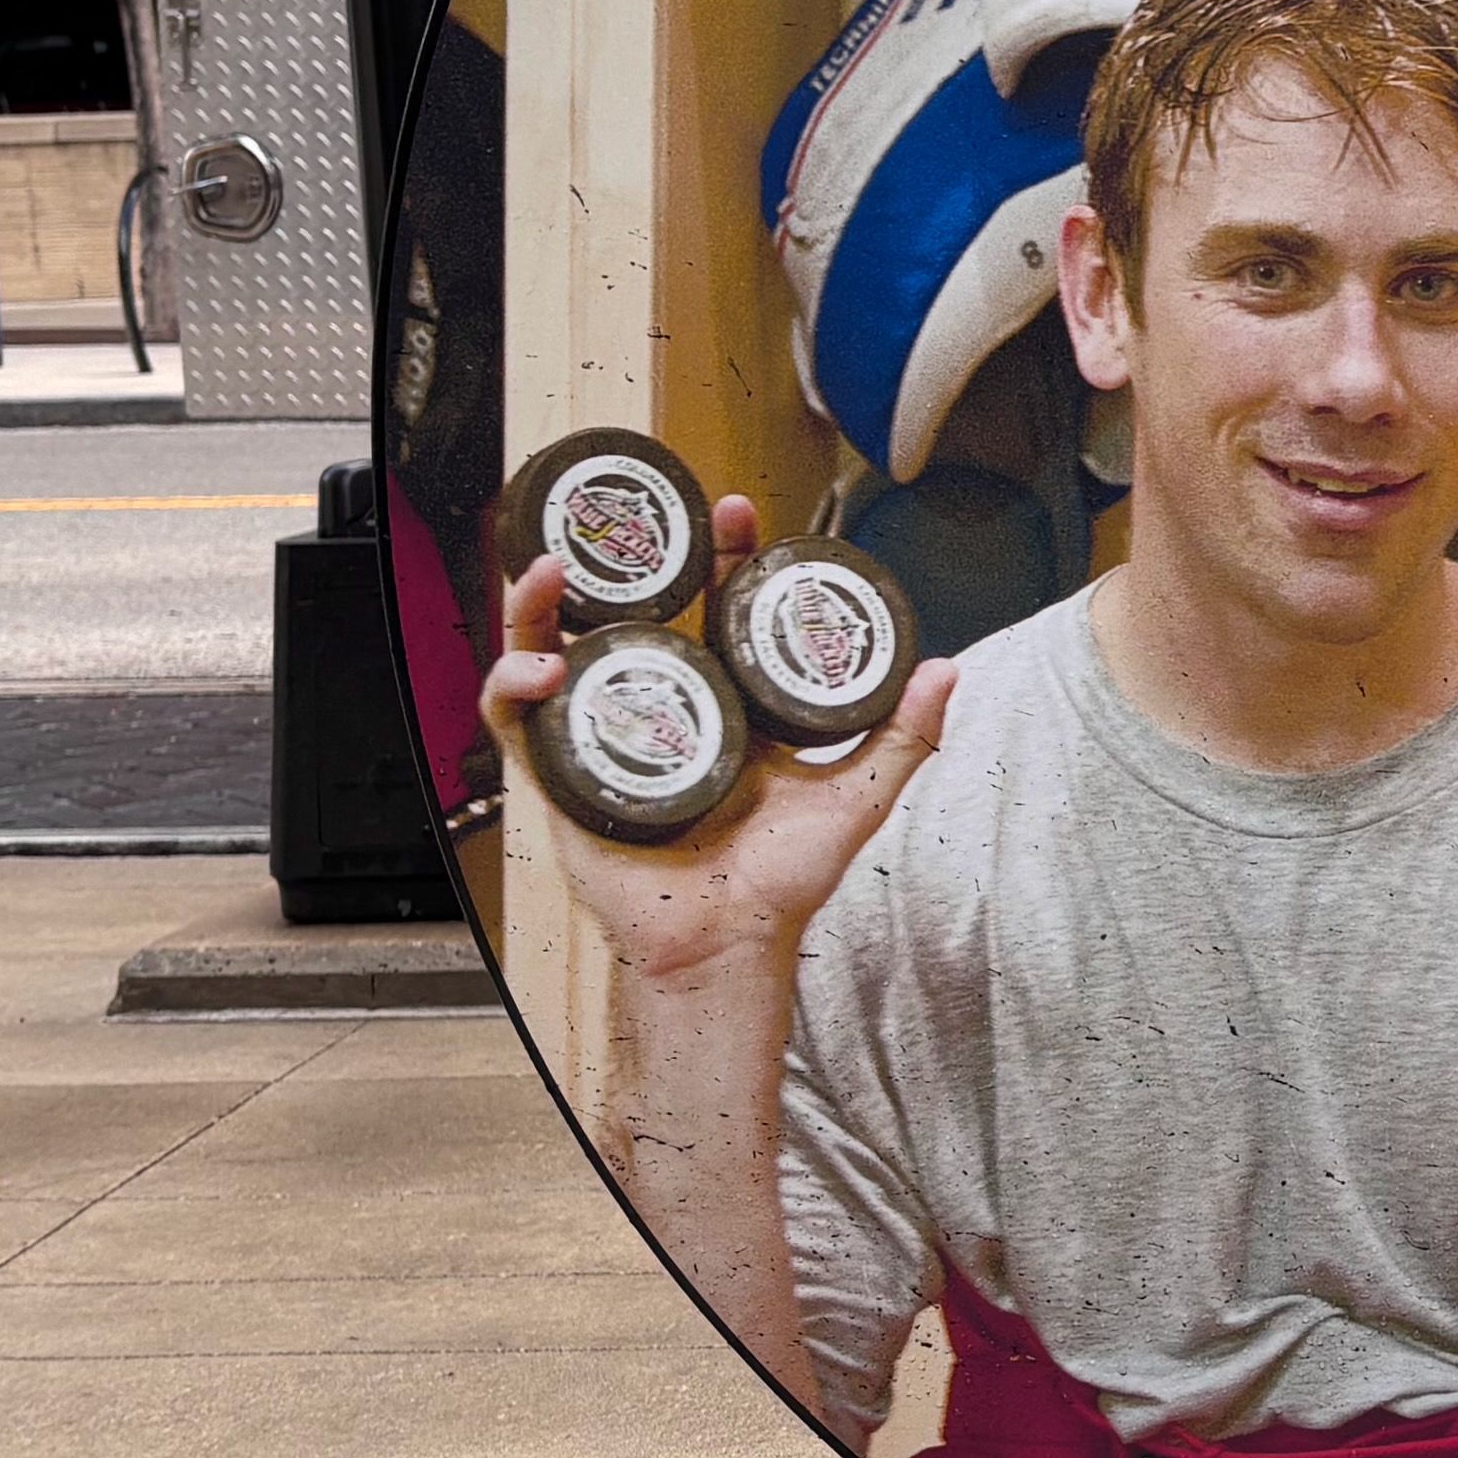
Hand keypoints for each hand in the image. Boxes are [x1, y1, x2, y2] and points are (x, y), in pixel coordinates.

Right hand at [479, 508, 956, 983]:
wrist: (725, 947)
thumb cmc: (782, 883)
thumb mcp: (855, 797)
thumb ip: (902, 735)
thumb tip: (946, 667)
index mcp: (724, 705)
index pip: (715, 610)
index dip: (721, 556)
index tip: (736, 510)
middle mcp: (660, 711)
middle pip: (630, 615)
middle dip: (624, 562)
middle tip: (639, 523)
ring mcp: (603, 740)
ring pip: (555, 653)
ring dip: (538, 607)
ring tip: (545, 574)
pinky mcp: (558, 779)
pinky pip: (516, 724)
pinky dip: (510, 688)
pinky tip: (536, 670)